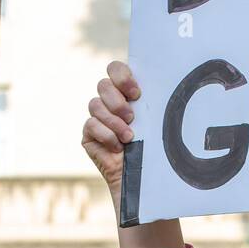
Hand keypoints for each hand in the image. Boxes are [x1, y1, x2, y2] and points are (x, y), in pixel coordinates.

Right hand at [82, 60, 140, 205]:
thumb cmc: (153, 149)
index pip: (115, 69)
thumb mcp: (154, 122)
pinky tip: (118, 147)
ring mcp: (97, 118)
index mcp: (126, 93)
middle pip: (103, 85)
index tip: (136, 93)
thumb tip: (159, 85)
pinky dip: (106, 135)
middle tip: (132, 117)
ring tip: (129, 137)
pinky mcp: (89, 135)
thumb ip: (150, 103)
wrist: (142, 178)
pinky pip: (91, 124)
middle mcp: (109, 102)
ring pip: (95, 104)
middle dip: (117, 101)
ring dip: (114, 121)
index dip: (122, 76)